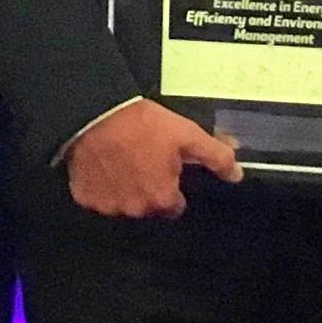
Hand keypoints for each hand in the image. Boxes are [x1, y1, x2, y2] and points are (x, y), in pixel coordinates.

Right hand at [66, 99, 242, 218]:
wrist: (96, 113)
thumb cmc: (141, 125)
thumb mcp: (186, 134)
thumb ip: (216, 156)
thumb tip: (237, 175)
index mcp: (162, 198)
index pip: (175, 205)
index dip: (172, 184)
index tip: (165, 166)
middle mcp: (136, 209)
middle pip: (147, 205)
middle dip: (147, 187)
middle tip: (142, 158)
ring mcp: (108, 206)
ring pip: (122, 202)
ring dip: (123, 188)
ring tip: (120, 159)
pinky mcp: (85, 197)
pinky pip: (96, 197)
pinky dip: (99, 185)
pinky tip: (101, 164)